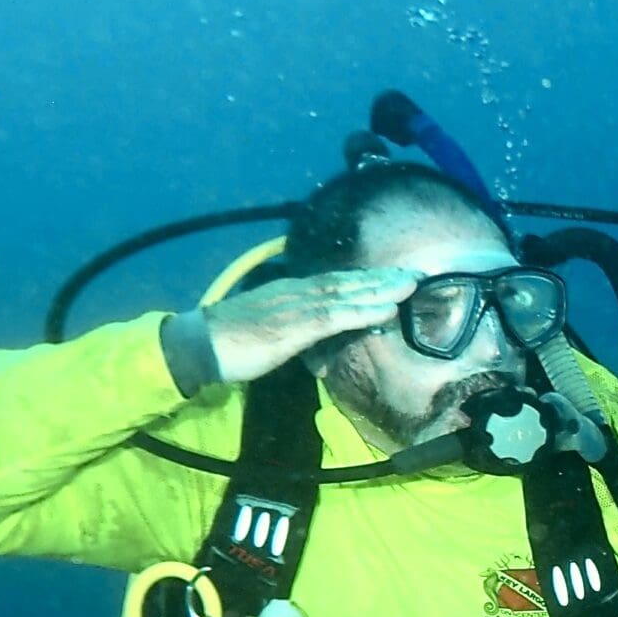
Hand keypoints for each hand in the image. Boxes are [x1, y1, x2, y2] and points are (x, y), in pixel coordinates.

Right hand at [201, 269, 419, 384]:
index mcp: (292, 291)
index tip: (399, 275)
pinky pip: (335, 317)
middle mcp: (298, 291)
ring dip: (381, 289)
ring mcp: (296, 307)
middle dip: (384, 277)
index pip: (338, 281)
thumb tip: (324, 335)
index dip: (370, 278)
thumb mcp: (272, 328)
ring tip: (412, 284)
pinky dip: (363, 311)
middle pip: (348, 281)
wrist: (198, 344)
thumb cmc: (232, 340)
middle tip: (419, 272)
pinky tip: (387, 310)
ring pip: (347, 294)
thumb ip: (300, 328)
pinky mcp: (294, 327)